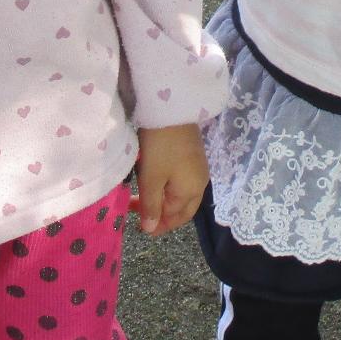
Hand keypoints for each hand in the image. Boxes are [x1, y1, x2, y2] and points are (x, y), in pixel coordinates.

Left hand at [134, 122, 207, 236]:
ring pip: (182, 194)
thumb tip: (150, 229)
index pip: (176, 218)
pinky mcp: (193, 155)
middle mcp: (200, 183)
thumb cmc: (160, 148)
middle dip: (162, 215)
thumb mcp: (151, 179)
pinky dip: (168, 187)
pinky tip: (154, 181)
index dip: (159, 226)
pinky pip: (182, 180)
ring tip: (142, 197)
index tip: (140, 228)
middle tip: (140, 215)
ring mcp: (198, 168)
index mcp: (192, 192)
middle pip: (182, 208)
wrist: (172, 110)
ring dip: (163, 200)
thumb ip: (150, 206)